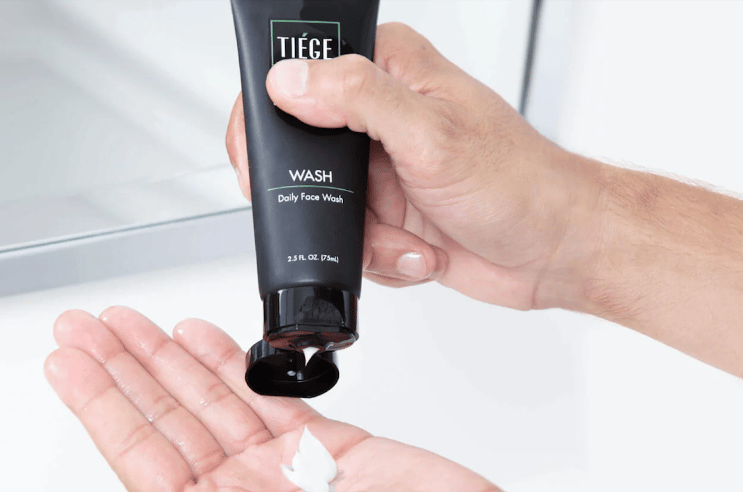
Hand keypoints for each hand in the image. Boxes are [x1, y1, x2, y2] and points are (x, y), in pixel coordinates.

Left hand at [45, 307, 497, 490]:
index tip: (69, 365)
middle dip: (124, 368)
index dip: (104, 406)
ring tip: (129, 322)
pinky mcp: (332, 452)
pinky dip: (235, 363)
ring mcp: (287, 475)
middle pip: (170, 422)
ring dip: (169, 358)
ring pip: (214, 402)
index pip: (144, 459)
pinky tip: (203, 339)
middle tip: (83, 326)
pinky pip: (270, 399)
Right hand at [226, 23, 600, 309]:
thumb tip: (290, 80)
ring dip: (363, 238)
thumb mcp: (432, 134)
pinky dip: (381, 257)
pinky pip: (347, 242)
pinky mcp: (387, 213)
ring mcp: (381, 168)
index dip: (274, 111)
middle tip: (357, 211)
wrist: (554, 251)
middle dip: (322, 198)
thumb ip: (358, 98)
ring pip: (319, 207)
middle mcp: (380, 115)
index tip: (276, 154)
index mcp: (390, 70)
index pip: (301, 68)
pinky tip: (419, 249)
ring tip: (408, 235)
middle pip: (299, 150)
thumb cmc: (520, 183)